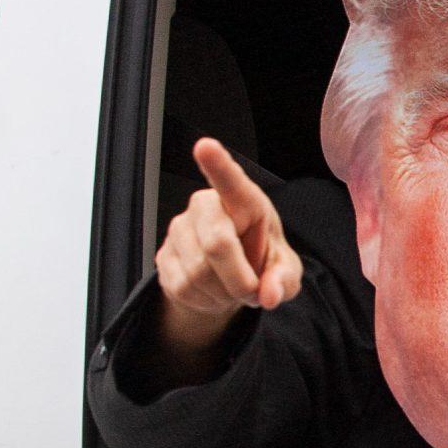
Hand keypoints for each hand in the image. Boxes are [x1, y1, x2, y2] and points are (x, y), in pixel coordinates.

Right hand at [152, 138, 303, 375]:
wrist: (230, 280)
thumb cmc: (262, 261)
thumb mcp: (285, 272)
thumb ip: (285, 280)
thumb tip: (271, 295)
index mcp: (244, 200)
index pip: (231, 180)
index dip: (218, 164)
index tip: (205, 146)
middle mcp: (206, 206)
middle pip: (216, 243)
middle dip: (239, 279)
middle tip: (251, 291)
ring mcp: (179, 229)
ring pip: (198, 273)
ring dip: (222, 294)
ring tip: (232, 288)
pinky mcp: (162, 255)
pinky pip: (181, 288)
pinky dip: (204, 302)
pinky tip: (213, 293)